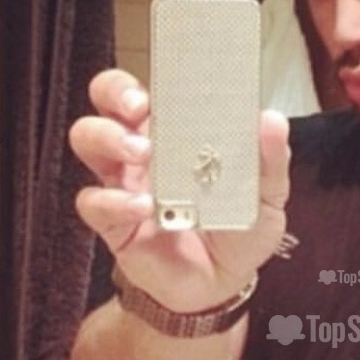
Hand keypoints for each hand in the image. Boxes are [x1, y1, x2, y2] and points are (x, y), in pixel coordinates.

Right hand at [69, 68, 291, 312]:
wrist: (223, 286)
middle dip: (116, 93)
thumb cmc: (238, 231)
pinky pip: (94, 202)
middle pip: (106, 101)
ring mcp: (123, 183)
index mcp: (178, 133)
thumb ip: (269, 162)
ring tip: (142, 153)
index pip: (152, 89)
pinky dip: (115, 201)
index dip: (150, 74)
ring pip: (88, 138)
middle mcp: (143, 150)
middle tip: (141, 108)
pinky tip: (144, 209)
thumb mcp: (266, 197)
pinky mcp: (112, 222)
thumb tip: (271, 120)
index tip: (162, 74)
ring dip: (109, 137)